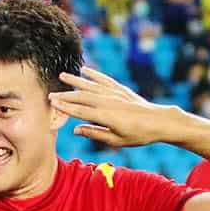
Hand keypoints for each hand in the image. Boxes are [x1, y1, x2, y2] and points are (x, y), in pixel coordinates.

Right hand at [50, 67, 176, 146]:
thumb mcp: (116, 140)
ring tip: (62, 75)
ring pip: (91, 86)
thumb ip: (95, 134)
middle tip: (50, 94)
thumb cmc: (138, 135)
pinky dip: (95, 75)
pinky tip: (85, 70)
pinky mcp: (121, 89)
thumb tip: (76, 130)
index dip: (65, 107)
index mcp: (105, 117)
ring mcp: (115, 94)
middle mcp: (108, 102)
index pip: (80, 111)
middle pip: (82, 97)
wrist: (158, 122)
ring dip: (76, 81)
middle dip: (65, 95)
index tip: (52, 104)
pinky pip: (105, 80)